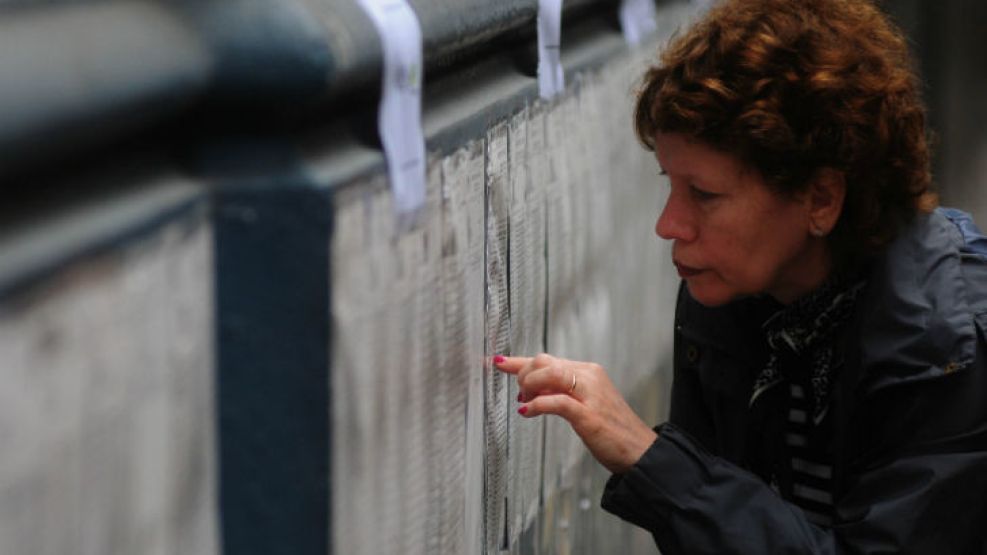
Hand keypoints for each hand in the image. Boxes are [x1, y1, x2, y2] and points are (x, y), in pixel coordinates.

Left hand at [494, 353, 657, 473]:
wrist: (639, 450)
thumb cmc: (611, 429)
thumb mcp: (585, 403)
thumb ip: (562, 392)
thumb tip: (531, 391)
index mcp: (588, 371)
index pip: (548, 359)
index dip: (519, 361)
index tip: (499, 362)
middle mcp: (589, 377)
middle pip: (544, 361)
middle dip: (523, 375)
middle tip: (521, 395)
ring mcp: (590, 395)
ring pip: (549, 373)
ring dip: (529, 386)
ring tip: (525, 401)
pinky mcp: (589, 415)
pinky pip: (556, 401)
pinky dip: (537, 404)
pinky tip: (527, 412)